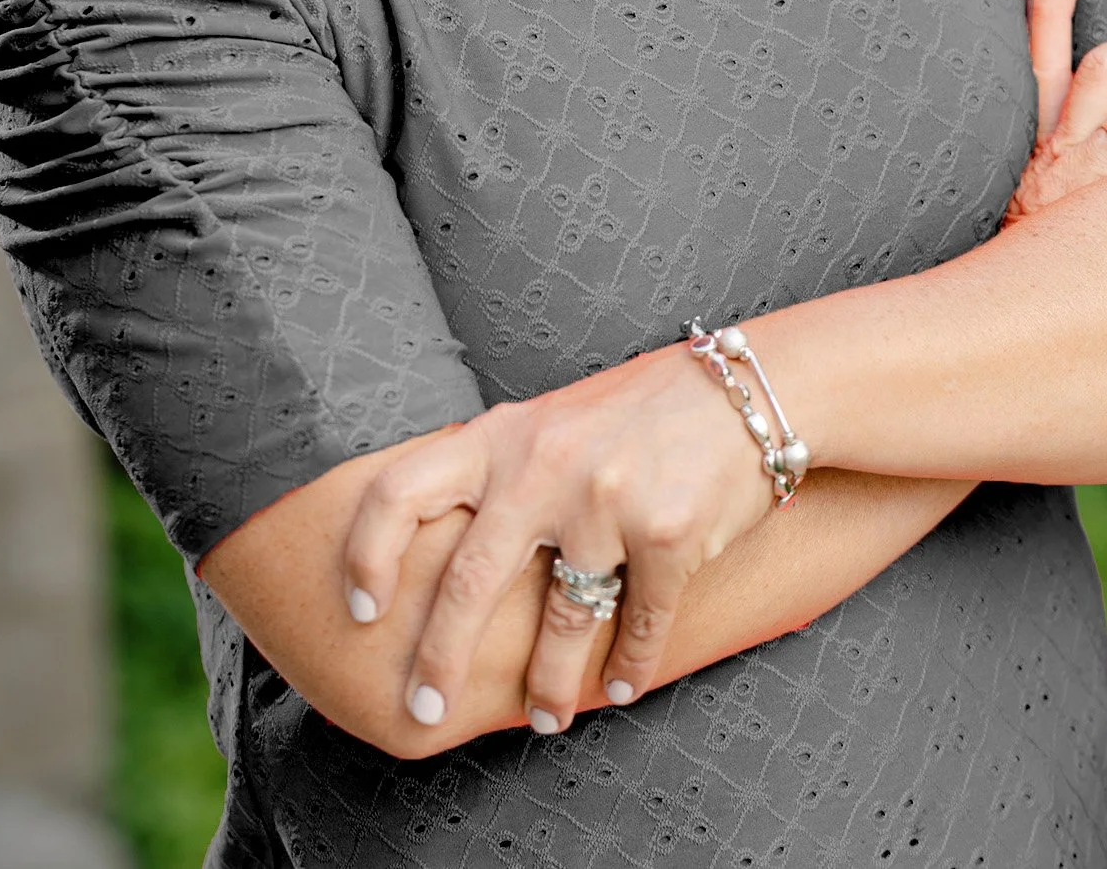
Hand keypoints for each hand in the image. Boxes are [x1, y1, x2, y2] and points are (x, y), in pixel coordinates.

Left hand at [340, 337, 776, 737]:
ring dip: (547, 685)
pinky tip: (618, 687)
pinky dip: (626, 669)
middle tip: (425, 708)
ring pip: (560, 623)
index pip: (404, 491)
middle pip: (469, 583)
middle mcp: (545, 466)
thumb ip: (499, 471)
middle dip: (440, 662)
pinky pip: (637, 627)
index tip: (361, 607)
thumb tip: (436, 543)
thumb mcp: (549, 421)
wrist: (744, 390)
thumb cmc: (638, 411)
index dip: (369, 552)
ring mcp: (607, 502)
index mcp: (503, 435)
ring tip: (546, 716)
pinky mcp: (669, 537)